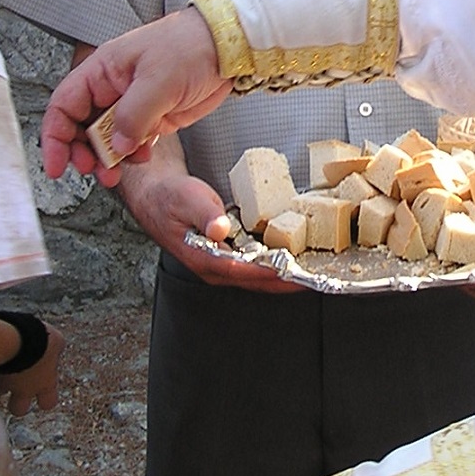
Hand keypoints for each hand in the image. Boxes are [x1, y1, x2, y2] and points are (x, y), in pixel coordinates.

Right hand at [0, 321, 65, 416]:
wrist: (12, 337)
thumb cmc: (38, 339)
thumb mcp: (55, 340)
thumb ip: (54, 349)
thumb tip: (55, 346)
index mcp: (44, 383)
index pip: (48, 403)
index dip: (46, 399)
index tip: (44, 390)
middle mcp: (24, 389)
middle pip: (19, 409)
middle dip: (17, 401)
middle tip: (17, 386)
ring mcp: (3, 384)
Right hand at [40, 8, 232, 183]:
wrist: (227, 49)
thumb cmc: (190, 46)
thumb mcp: (158, 80)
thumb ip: (133, 116)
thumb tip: (115, 146)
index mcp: (103, 71)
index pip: (64, 105)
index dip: (55, 137)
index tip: (56, 165)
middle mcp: (113, 89)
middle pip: (81, 127)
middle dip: (82, 153)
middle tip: (93, 170)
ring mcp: (132, 104)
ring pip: (106, 139)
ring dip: (107, 159)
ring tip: (114, 173)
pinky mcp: (153, 117)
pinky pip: (132, 142)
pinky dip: (131, 156)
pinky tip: (141, 157)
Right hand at [119, 138, 303, 294]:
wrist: (154, 194)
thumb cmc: (169, 196)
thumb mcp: (187, 199)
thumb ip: (205, 215)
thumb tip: (221, 230)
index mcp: (205, 259)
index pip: (247, 273)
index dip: (276, 276)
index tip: (301, 277)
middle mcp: (215, 267)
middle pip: (258, 281)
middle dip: (289, 281)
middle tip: (320, 276)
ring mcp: (220, 264)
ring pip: (257, 276)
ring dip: (284, 274)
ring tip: (312, 267)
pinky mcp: (226, 255)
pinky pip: (254, 264)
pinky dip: (274, 261)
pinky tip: (291, 253)